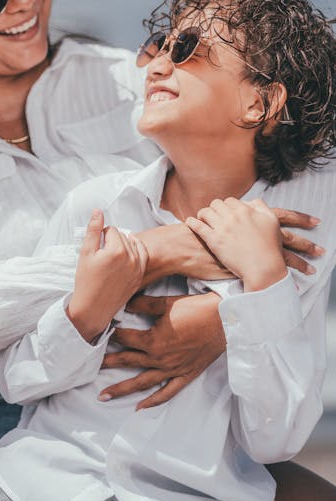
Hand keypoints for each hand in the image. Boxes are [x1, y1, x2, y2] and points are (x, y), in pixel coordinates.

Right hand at [67, 210, 147, 341]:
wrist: (92, 309)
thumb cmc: (86, 282)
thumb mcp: (85, 253)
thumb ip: (93, 230)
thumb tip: (97, 211)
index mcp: (117, 250)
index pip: (112, 230)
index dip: (101, 235)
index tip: (95, 247)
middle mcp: (131, 258)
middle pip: (123, 236)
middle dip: (112, 241)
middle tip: (101, 254)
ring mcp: (138, 268)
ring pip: (133, 245)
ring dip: (123, 246)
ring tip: (111, 256)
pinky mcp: (140, 277)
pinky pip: (142, 257)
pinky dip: (136, 253)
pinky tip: (127, 255)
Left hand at [99, 291, 224, 408]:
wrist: (225, 321)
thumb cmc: (196, 309)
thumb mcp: (166, 303)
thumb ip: (143, 305)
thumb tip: (124, 302)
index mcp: (153, 340)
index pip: (125, 339)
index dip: (111, 335)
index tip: (98, 334)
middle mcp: (160, 359)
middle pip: (128, 362)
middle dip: (108, 364)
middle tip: (89, 369)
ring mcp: (172, 370)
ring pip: (142, 383)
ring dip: (122, 390)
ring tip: (104, 396)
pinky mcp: (185, 375)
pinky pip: (167, 393)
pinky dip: (153, 401)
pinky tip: (139, 407)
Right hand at [138, 209, 322, 284]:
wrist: (180, 246)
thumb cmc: (194, 231)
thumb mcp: (216, 219)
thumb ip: (231, 217)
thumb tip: (239, 213)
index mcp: (249, 221)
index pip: (279, 216)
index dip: (299, 218)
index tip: (316, 222)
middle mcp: (252, 237)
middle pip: (285, 240)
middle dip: (304, 245)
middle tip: (321, 250)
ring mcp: (248, 254)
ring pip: (278, 260)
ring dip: (295, 265)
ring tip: (312, 271)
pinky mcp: (242, 269)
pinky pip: (264, 277)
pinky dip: (277, 282)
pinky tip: (287, 287)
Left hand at [186, 198, 286, 290]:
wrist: (263, 269)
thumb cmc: (270, 247)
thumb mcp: (272, 221)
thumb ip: (261, 207)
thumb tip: (250, 202)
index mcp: (245, 211)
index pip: (230, 201)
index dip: (228, 206)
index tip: (226, 213)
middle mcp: (232, 217)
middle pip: (216, 204)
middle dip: (215, 209)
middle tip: (214, 216)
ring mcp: (222, 229)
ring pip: (205, 212)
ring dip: (203, 214)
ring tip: (202, 219)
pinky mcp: (214, 241)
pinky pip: (198, 227)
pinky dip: (192, 222)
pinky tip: (190, 222)